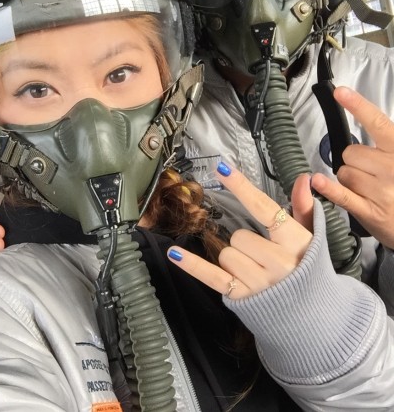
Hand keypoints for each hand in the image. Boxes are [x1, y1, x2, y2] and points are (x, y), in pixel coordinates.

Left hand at [167, 166, 312, 298]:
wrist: (313, 319)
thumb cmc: (309, 272)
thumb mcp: (311, 239)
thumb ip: (304, 208)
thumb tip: (303, 178)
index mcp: (295, 242)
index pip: (264, 208)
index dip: (241, 187)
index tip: (222, 169)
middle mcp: (278, 262)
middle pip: (239, 236)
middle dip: (244, 242)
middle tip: (261, 254)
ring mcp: (260, 282)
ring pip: (226, 255)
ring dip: (233, 260)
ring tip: (255, 270)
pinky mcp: (244, 297)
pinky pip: (211, 277)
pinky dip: (192, 265)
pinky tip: (175, 254)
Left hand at [311, 86, 393, 248]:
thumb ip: (384, 144)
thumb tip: (361, 120)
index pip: (377, 123)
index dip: (358, 106)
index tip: (341, 92)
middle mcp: (392, 168)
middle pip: (350, 152)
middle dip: (352, 161)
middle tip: (369, 173)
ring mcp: (381, 191)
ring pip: (344, 173)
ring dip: (348, 180)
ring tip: (368, 190)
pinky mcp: (370, 211)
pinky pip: (342, 194)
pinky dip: (328, 188)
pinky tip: (317, 181)